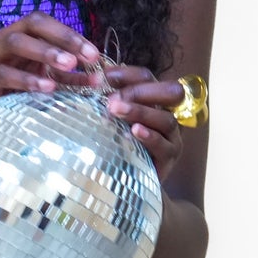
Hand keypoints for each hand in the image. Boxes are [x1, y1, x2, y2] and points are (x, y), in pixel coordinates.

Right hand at [0, 12, 103, 122]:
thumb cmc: (10, 90)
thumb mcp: (43, 79)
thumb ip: (67, 77)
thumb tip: (98, 77)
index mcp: (21, 34)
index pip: (47, 23)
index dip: (71, 35)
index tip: (94, 54)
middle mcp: (5, 39)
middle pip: (34, 25)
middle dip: (63, 38)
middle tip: (87, 56)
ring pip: (17, 43)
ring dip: (45, 52)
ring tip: (69, 65)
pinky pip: (5, 73)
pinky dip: (27, 79)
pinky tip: (46, 87)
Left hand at [103, 65, 192, 185]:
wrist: (126, 184)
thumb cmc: (115, 146)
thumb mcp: (109, 120)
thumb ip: (104, 101)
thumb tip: (86, 80)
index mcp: (152, 101)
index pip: (146, 77)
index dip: (128, 73)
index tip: (105, 76)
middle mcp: (166, 114)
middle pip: (167, 92)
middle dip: (139, 91)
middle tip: (111, 98)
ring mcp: (172, 137)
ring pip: (165, 118)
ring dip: (139, 111)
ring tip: (115, 109)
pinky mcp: (170, 158)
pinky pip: (163, 144)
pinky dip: (149, 136)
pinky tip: (134, 131)